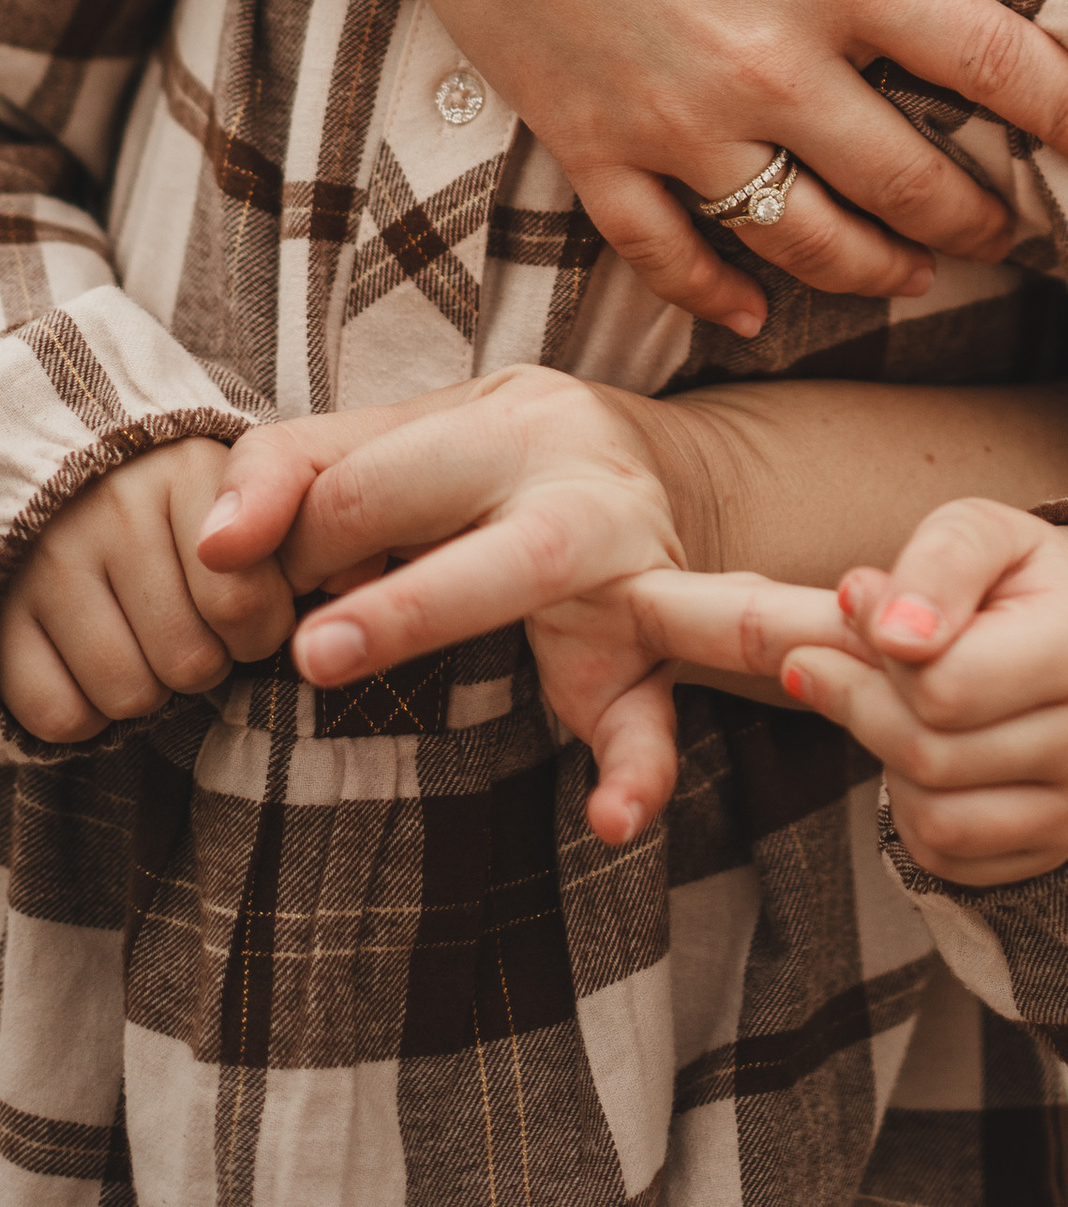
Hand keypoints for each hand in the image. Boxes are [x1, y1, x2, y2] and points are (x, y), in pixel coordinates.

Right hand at [1, 437, 294, 743]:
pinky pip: (59, 714)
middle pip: (189, 661)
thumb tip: (297, 609)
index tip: (252, 615)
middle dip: (207, 664)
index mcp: (187, 471)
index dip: (260, 631)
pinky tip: (101, 673)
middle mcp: (113, 510)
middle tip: (197, 632)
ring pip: (128, 694)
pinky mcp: (5, 613)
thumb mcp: (251, 483)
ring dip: (151, 692)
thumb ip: (289, 524)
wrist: (82, 470)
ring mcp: (51, 561)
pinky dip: (88, 716)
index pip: (243, 602)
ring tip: (153, 647)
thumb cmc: (191, 498)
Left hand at [198, 369, 704, 843]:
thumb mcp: (413, 437)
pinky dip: (639, 772)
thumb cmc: (497, 465)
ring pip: (542, 576)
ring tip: (334, 663)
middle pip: (452, 513)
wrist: (673, 476)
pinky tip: (610, 821)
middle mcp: (569, 482)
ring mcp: (628, 568)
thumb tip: (214, 546)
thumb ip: (303, 469)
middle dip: (380, 586)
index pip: (368, 480)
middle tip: (302, 653)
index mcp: (505, 425)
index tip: (283, 588)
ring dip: (437, 612)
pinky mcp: (651, 662)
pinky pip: (651, 720)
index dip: (299, 544)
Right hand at [403, 0, 1067, 336]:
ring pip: (803, 241)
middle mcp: (765, 64)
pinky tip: (756, 309)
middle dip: (979, 221)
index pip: (988, 65)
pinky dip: (720, 295)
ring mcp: (675, 122)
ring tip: (914, 272)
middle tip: (1015, 230)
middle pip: (907, 183)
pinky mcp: (593, 150)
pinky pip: (669, 257)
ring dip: (876, 270)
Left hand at [631, 499, 1067, 886]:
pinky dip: (910, 809)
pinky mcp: (1048, 847)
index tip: (848, 602)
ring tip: (890, 702)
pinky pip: (945, 855)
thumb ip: (935, 561)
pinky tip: (919, 753)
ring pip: (933, 814)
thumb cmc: (1013, 579)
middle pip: (929, 754)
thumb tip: (880, 621)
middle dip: (861, 702)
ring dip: (883, 757)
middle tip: (823, 659)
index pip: (943, 684)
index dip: (870, 646)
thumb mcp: (977, 532)